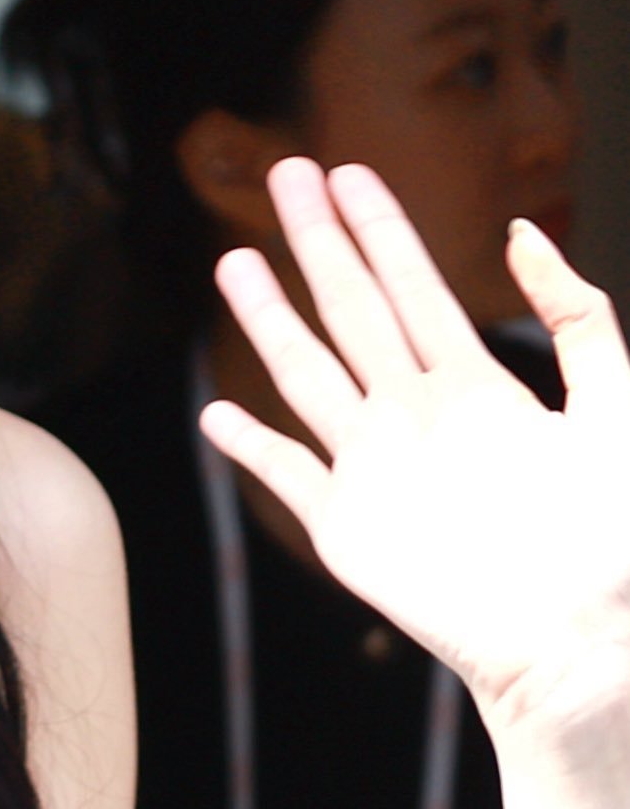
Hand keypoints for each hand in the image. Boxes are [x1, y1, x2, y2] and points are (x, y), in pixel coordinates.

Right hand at [204, 158, 629, 736]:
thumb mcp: (615, 401)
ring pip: (308, 377)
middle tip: (285, 174)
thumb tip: (518, 233)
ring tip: (234, 264)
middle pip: (353, 313)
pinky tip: (218, 419)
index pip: (415, 288)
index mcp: (477, 387)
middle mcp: (417, 419)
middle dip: (318, 243)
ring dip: (270, 321)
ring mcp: (376, 471)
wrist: (576, 637)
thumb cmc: (609, 533)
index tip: (348, 171)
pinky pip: (287, 477)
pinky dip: (251, 449)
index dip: (382, 229)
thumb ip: (575, 316)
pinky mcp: (347, 530)